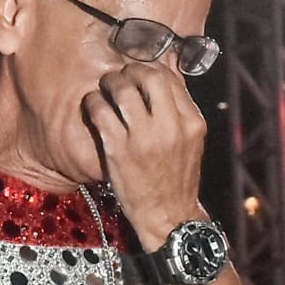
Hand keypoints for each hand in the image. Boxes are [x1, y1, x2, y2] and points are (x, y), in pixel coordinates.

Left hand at [82, 62, 207, 247]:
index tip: (139, 73)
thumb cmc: (176, 178)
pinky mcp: (119, 149)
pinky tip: (92, 105)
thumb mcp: (189, 142)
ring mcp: (144, 137)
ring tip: (104, 88)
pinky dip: (93, 102)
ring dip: (109, 83)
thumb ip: (179, 112)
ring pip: (123, 90)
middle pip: (150, 76)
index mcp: (193, 122)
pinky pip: (101, 112)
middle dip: (131, 70)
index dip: (151, 69)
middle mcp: (172, 126)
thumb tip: (166, 81)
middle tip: (120, 77)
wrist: (169, 215)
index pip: (172, 79)